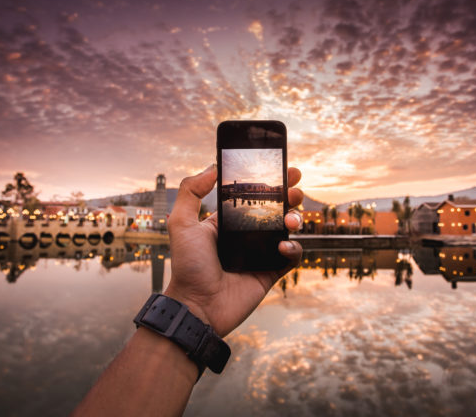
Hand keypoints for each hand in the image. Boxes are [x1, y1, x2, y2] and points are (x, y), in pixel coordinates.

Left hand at [164, 164, 303, 336]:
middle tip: (294, 187)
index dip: (267, 183)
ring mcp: (259, 254)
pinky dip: (293, 248)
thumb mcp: (181, 224)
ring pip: (287, 230)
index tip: (280, 169)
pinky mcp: (270, 272)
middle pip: (274, 209)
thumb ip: (190, 192)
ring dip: (294, 218)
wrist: (197, 307)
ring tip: (290, 218)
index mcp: (228, 222)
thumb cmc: (187, 267)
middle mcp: (246, 236)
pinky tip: (282, 246)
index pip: (252, 197)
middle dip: (288, 195)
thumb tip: (213, 168)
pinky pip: (291, 256)